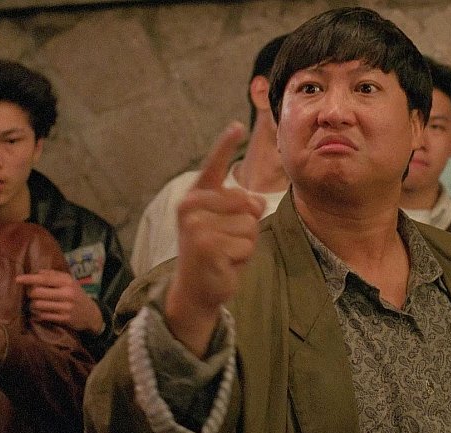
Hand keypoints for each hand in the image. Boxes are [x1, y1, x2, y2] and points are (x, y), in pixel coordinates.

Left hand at [16, 269, 104, 333]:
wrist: (91, 314)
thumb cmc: (77, 295)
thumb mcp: (70, 282)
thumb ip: (54, 275)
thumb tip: (37, 272)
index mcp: (68, 282)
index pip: (44, 279)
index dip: (29, 278)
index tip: (17, 279)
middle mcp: (67, 293)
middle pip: (37, 292)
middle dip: (31, 293)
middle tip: (33, 294)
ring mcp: (65, 307)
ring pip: (37, 305)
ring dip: (33, 305)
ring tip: (37, 304)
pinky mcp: (64, 319)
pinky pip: (42, 315)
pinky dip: (38, 314)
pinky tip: (41, 313)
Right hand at [166, 122, 264, 356]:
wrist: (197, 288)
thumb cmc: (216, 251)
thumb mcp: (231, 224)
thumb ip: (243, 206)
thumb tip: (258, 202)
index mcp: (197, 195)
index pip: (215, 165)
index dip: (226, 144)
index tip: (238, 126)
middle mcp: (192, 205)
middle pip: (247, 203)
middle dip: (248, 225)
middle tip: (226, 241)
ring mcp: (197, 226)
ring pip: (249, 226)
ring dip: (245, 244)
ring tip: (225, 252)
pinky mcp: (205, 247)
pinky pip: (246, 245)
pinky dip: (243, 258)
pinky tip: (224, 264)